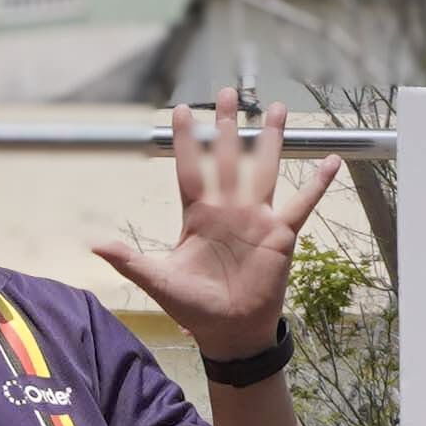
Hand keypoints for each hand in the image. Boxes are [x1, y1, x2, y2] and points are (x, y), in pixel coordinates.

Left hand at [93, 86, 334, 362]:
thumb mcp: (159, 281)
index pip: (189, 168)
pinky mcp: (281, 234)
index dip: (185, 141)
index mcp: (198, 215)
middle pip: (227, 158)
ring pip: (264, 169)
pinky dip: (316, 183)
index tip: (181, 110)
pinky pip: (301, 203)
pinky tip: (330, 161)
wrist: (229, 332)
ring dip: (271, 140)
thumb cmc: (194, 307)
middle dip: (227, 126)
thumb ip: (129, 260)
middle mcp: (228, 209)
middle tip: (227, 93)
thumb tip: (95, 245)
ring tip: (277, 109)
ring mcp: (256, 218)